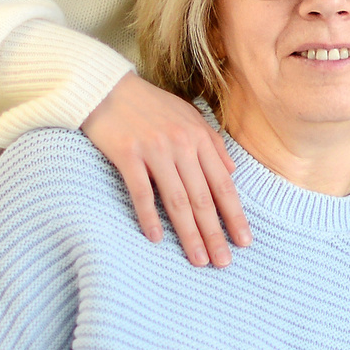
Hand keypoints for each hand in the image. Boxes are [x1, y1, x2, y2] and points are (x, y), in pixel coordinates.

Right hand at [82, 75, 249, 267]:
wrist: (105, 87)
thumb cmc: (149, 105)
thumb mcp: (188, 116)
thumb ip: (212, 144)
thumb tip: (232, 173)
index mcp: (199, 138)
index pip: (223, 184)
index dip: (235, 215)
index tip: (244, 241)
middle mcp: (182, 145)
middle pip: (203, 198)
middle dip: (215, 233)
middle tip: (223, 262)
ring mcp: (154, 150)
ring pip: (177, 200)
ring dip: (189, 233)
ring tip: (198, 259)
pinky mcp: (127, 155)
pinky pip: (141, 192)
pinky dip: (149, 217)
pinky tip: (157, 238)